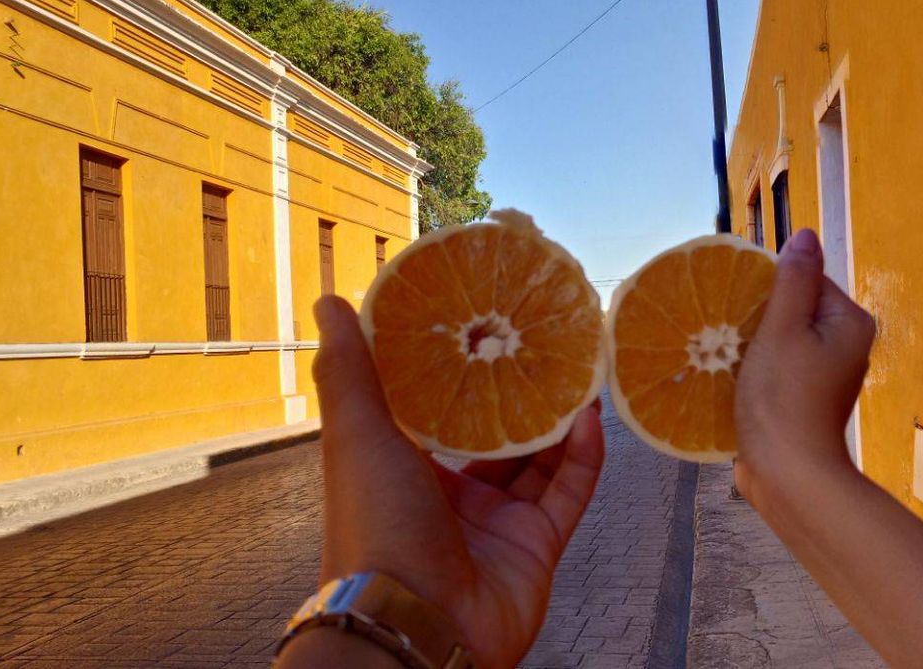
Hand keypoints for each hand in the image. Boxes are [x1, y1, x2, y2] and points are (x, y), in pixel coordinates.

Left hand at [304, 296, 604, 667]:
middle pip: (494, 432)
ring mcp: (496, 522)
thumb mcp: (357, 435)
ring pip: (537, 460)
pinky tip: (593, 417)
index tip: (481, 323)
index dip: (459, 369)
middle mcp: (450, 496)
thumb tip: (329, 301)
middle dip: (519, 389)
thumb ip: (349, 369)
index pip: (436, 409)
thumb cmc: (375, 528)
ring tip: (579, 367)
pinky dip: (584, 456)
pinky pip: (568, 492)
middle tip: (542, 342)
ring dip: (559, 417)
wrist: (416, 622)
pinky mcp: (536, 546)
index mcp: (403, 469)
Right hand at [734, 228, 875, 498]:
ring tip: (721, 350)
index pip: (804, 280)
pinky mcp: (804, 401)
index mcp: (848, 323)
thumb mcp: (783, 329)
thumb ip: (793, 280)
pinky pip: (778, 368)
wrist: (788, 475)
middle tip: (722, 326)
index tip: (734, 300)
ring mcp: (825, 376)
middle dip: (757, 315)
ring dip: (752, 343)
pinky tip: (730, 376)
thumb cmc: (783, 398)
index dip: (766, 286)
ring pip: (781, 340)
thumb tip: (805, 234)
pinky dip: (755, 368)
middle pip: (793, 309)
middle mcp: (846, 346)